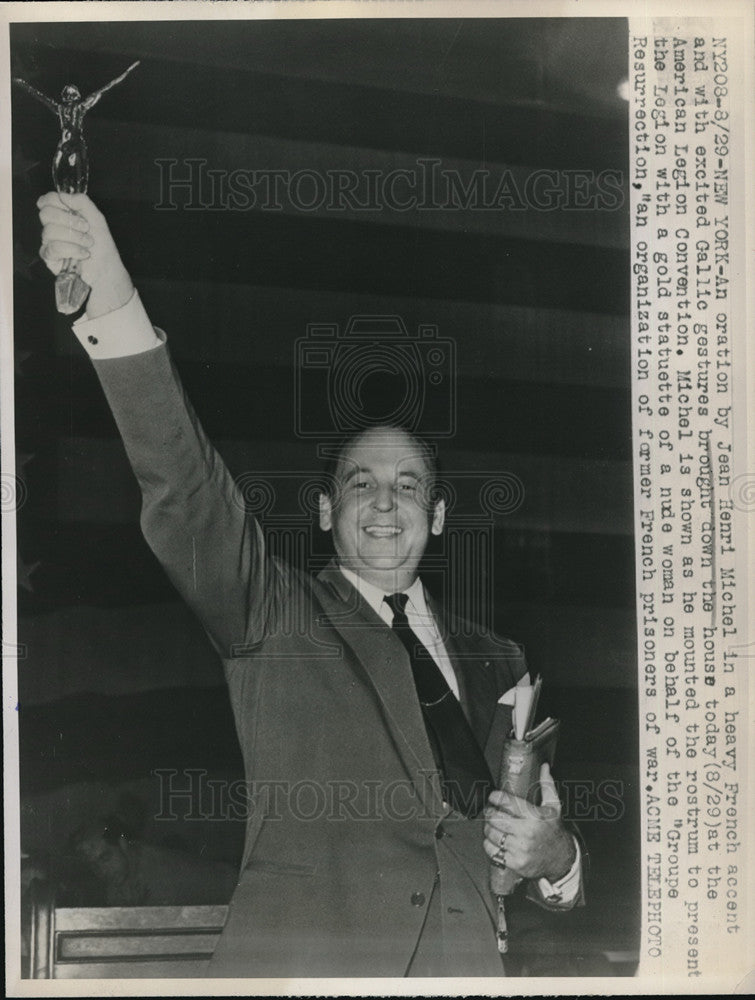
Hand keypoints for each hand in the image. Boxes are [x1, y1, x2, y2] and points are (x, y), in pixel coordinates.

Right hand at [37, 191, 133, 317]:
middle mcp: (53, 226)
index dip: (55, 201)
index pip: (47, 200)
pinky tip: (83, 254)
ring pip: (49, 231)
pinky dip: (71, 249)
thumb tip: (63, 195)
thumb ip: (82, 202)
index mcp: (63, 214)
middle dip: (68, 220)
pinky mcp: (49, 257)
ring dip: (74, 237)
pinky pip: (53, 248)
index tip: (71, 209)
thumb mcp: (96, 218)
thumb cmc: (102, 245)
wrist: (107, 269)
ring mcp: (49, 241)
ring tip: (88, 244)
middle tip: (85, 228)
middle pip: (45, 213)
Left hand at [483, 763, 575, 881]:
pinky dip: (489, 844)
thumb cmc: (554, 830)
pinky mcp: (515, 862)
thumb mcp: (554, 806)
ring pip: (491, 834)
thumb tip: (545, 767)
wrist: (561, 859)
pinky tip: (495, 840)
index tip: (493, 796)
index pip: (506, 802)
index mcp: (534, 816)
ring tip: (492, 825)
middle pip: (495, 818)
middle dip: (489, 812)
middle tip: (490, 810)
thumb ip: (547, 785)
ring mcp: (520, 849)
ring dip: (488, 828)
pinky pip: (493, 851)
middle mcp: (526, 832)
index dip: (495, 796)